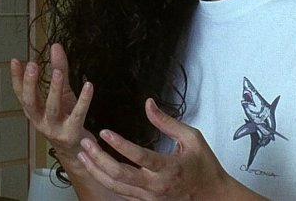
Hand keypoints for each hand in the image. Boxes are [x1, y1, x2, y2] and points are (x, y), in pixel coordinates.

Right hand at [10, 43, 95, 162]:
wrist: (77, 150)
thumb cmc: (66, 119)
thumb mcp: (62, 93)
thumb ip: (59, 69)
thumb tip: (55, 45)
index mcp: (34, 111)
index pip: (20, 93)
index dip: (16, 77)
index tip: (15, 60)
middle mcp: (40, 120)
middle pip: (31, 102)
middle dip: (30, 84)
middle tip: (31, 66)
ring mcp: (55, 128)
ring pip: (52, 108)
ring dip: (54, 90)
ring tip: (57, 73)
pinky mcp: (72, 133)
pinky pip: (78, 114)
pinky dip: (84, 100)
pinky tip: (89, 85)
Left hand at [77, 98, 261, 200]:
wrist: (213, 195)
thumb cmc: (204, 166)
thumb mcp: (192, 138)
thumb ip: (167, 121)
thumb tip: (148, 104)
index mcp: (169, 168)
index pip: (139, 156)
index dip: (119, 144)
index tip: (104, 132)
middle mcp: (156, 186)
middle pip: (120, 174)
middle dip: (98, 158)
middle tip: (86, 142)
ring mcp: (150, 197)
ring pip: (116, 187)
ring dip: (96, 170)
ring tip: (83, 154)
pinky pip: (121, 194)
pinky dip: (105, 181)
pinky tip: (94, 169)